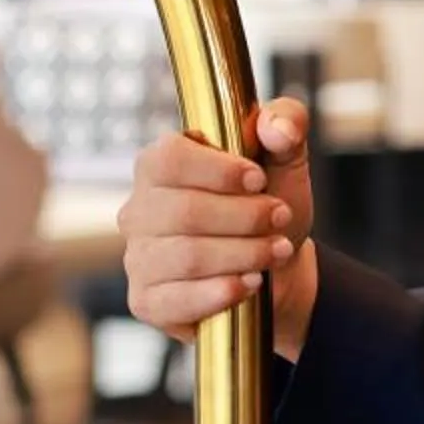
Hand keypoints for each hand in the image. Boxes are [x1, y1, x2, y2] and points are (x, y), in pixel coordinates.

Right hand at [121, 97, 320, 360]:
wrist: (276, 266)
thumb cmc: (265, 204)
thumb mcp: (284, 158)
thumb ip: (286, 122)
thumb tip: (278, 128)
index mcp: (159, 164)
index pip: (169, 159)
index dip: (219, 170)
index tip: (259, 180)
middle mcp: (138, 210)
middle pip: (185, 211)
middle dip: (245, 217)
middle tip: (280, 218)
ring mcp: (137, 258)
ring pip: (187, 257)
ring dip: (243, 254)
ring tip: (277, 251)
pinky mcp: (146, 301)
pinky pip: (177, 300)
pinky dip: (220, 292)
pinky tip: (250, 283)